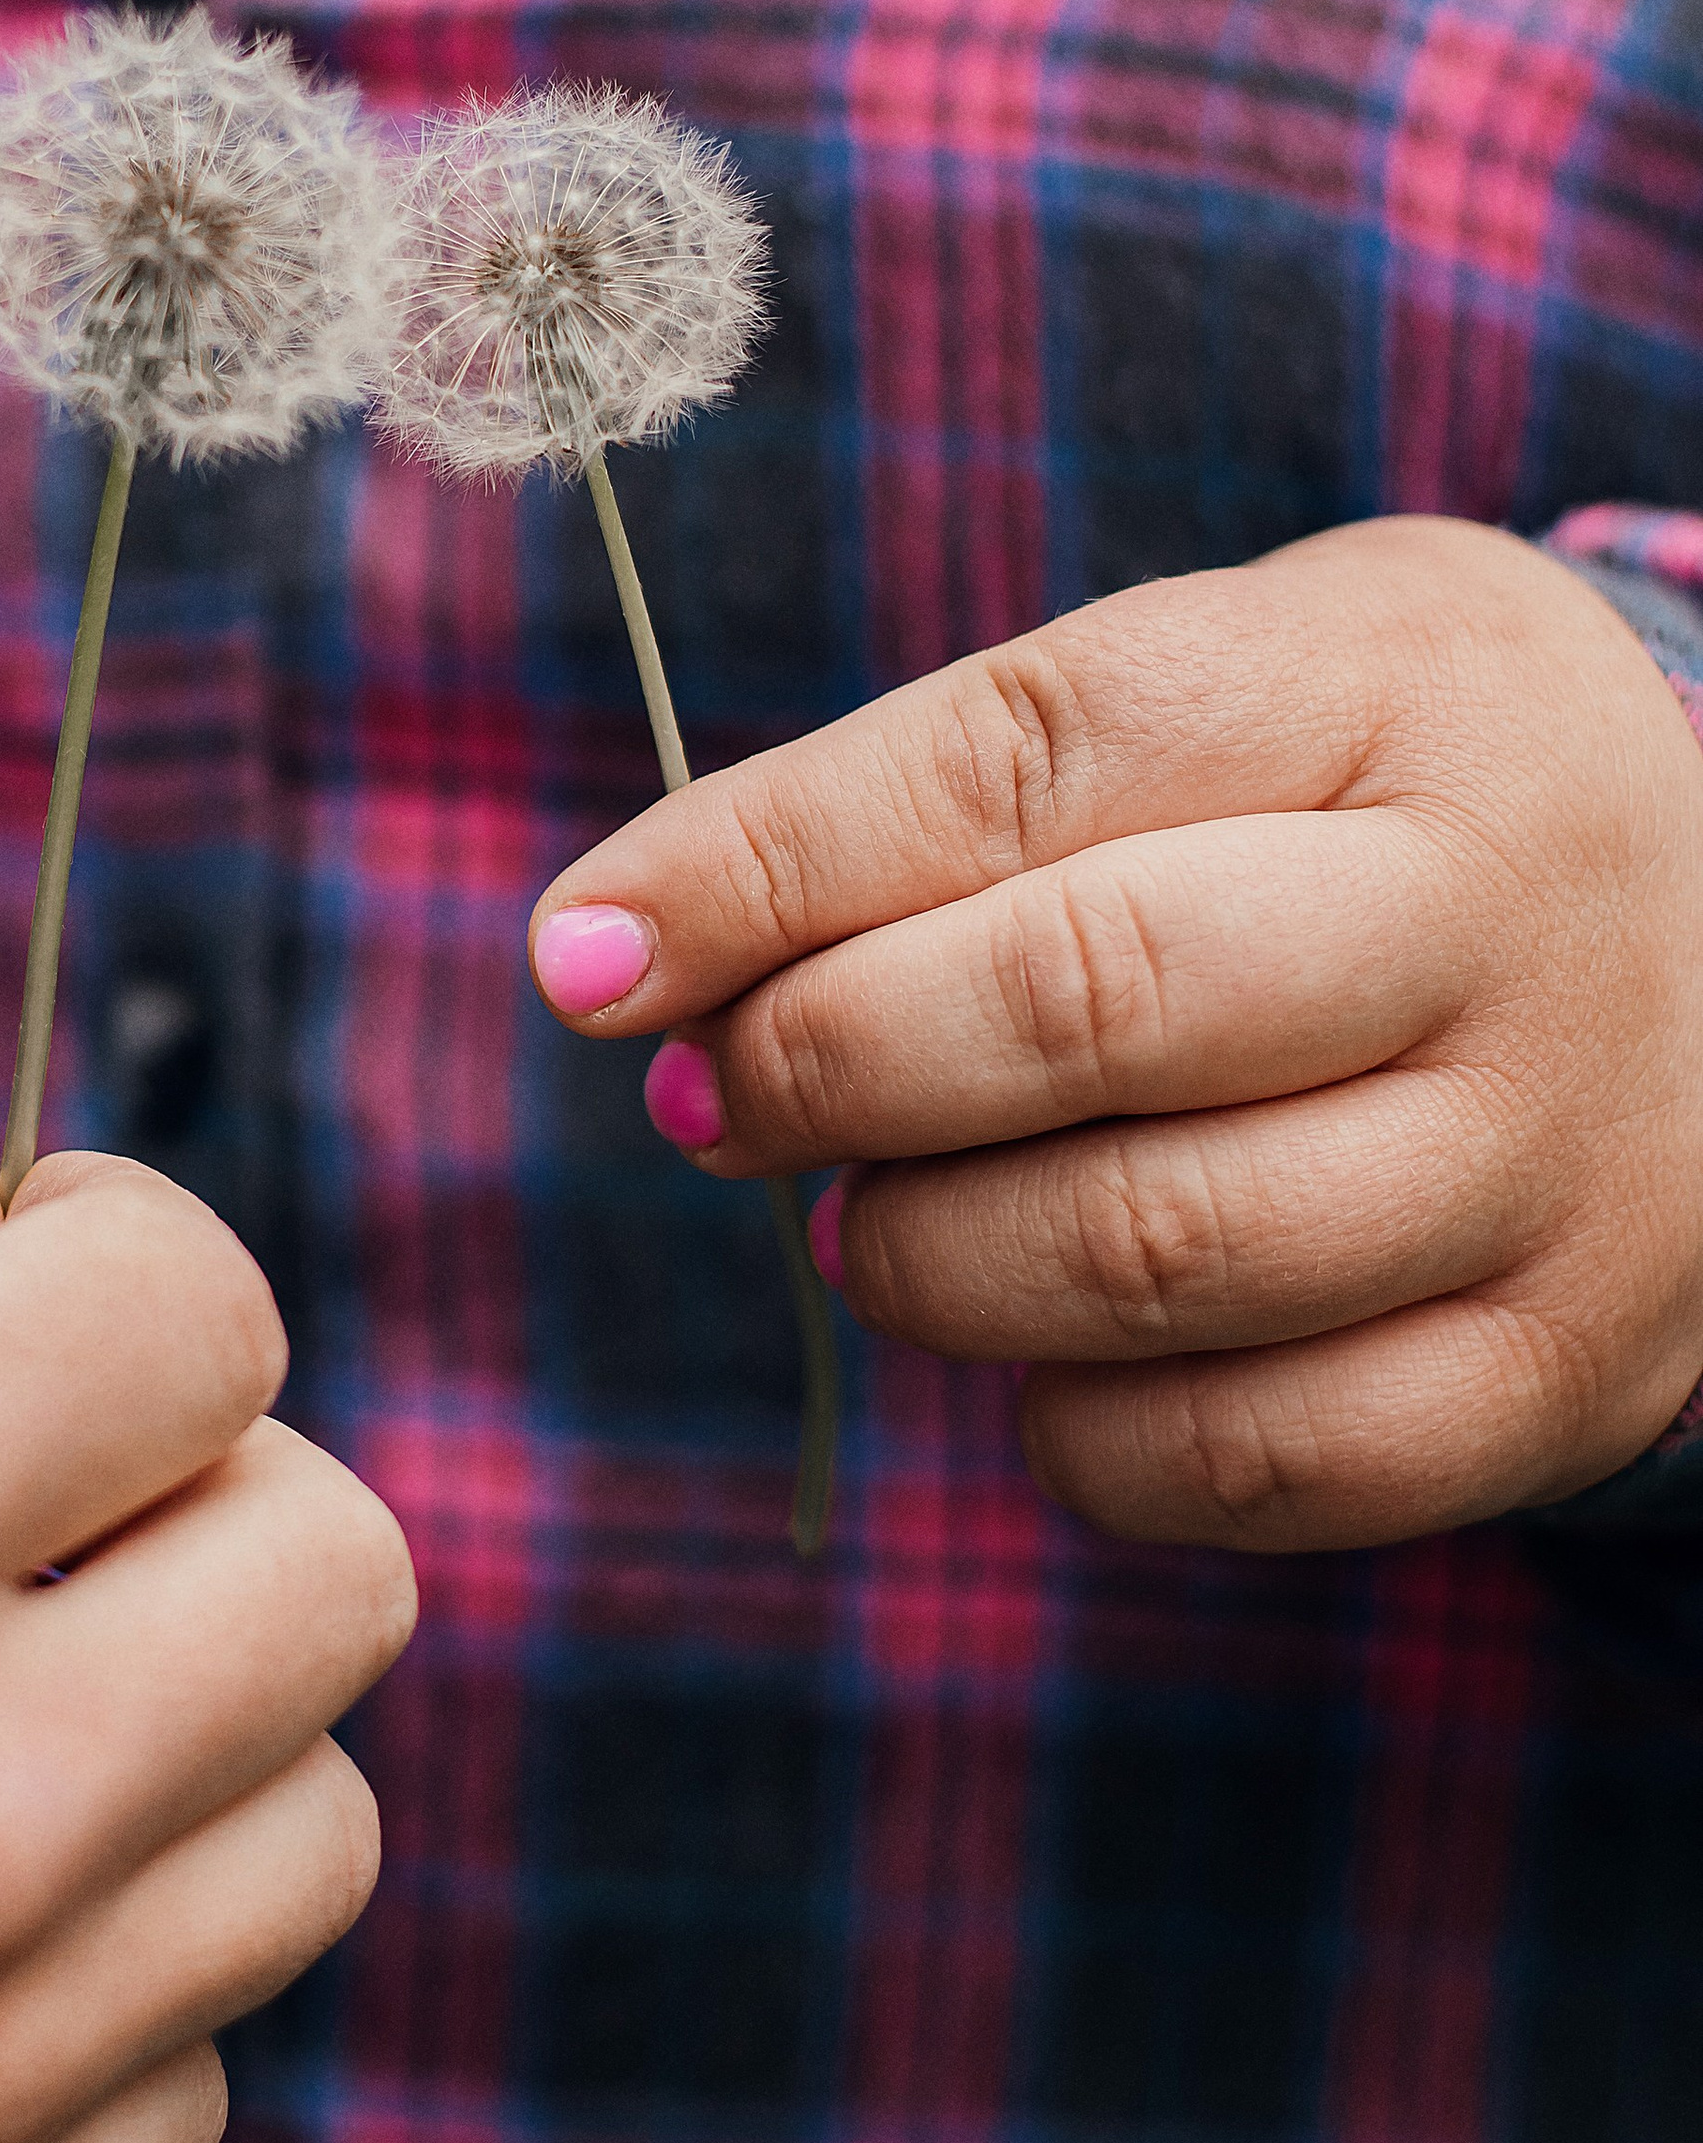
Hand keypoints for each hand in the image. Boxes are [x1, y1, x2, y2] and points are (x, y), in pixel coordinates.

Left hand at [529, 518, 1702, 1548]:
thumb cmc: (1389, 799)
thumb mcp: (1240, 684)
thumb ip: (964, 786)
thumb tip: (633, 955)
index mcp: (1397, 685)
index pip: (1027, 757)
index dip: (763, 863)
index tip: (582, 951)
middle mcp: (1505, 920)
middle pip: (1087, 1002)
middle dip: (825, 1063)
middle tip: (710, 1096)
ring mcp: (1555, 1167)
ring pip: (1156, 1254)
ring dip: (928, 1260)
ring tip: (871, 1219)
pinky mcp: (1559, 1376)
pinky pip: (1256, 1459)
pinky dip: (1077, 1434)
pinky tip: (1040, 1356)